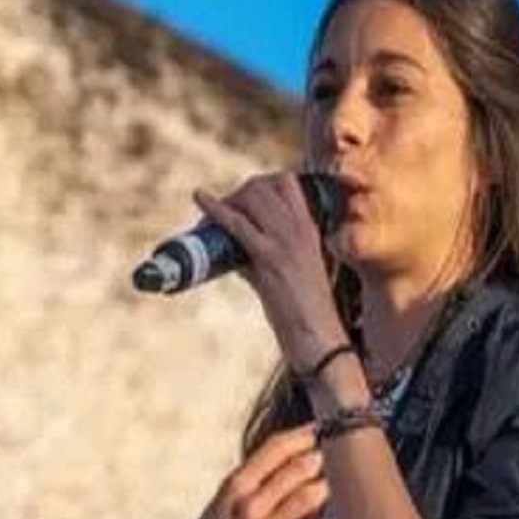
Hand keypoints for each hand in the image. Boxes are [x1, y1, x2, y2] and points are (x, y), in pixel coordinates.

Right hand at [157, 424, 331, 518]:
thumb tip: (284, 462)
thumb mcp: (218, 508)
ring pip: (308, 498)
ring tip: (350, 479)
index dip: (302, 434)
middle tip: (345, 450)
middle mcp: (248, 506)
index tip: (323, 425)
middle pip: (296, 469)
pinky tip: (345, 517)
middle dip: (325, 456)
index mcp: (232, 488)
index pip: (273, 449)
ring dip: (332, 485)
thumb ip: (247, 486)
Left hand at [194, 173, 348, 370]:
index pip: (285, 182)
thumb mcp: (293, 272)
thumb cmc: (306, 311)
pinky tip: (200, 197)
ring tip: (208, 220)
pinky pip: (237, 224)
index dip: (259, 182)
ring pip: (250, 198)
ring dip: (225, 202)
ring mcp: (285, 241)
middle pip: (262, 186)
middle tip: (221, 212)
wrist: (319, 336)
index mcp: (310, 228)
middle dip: (236, 193)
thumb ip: (265, 258)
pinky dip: (214, 208)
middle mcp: (299, 228)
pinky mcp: (269, 258)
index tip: (242, 198)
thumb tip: (235, 254)